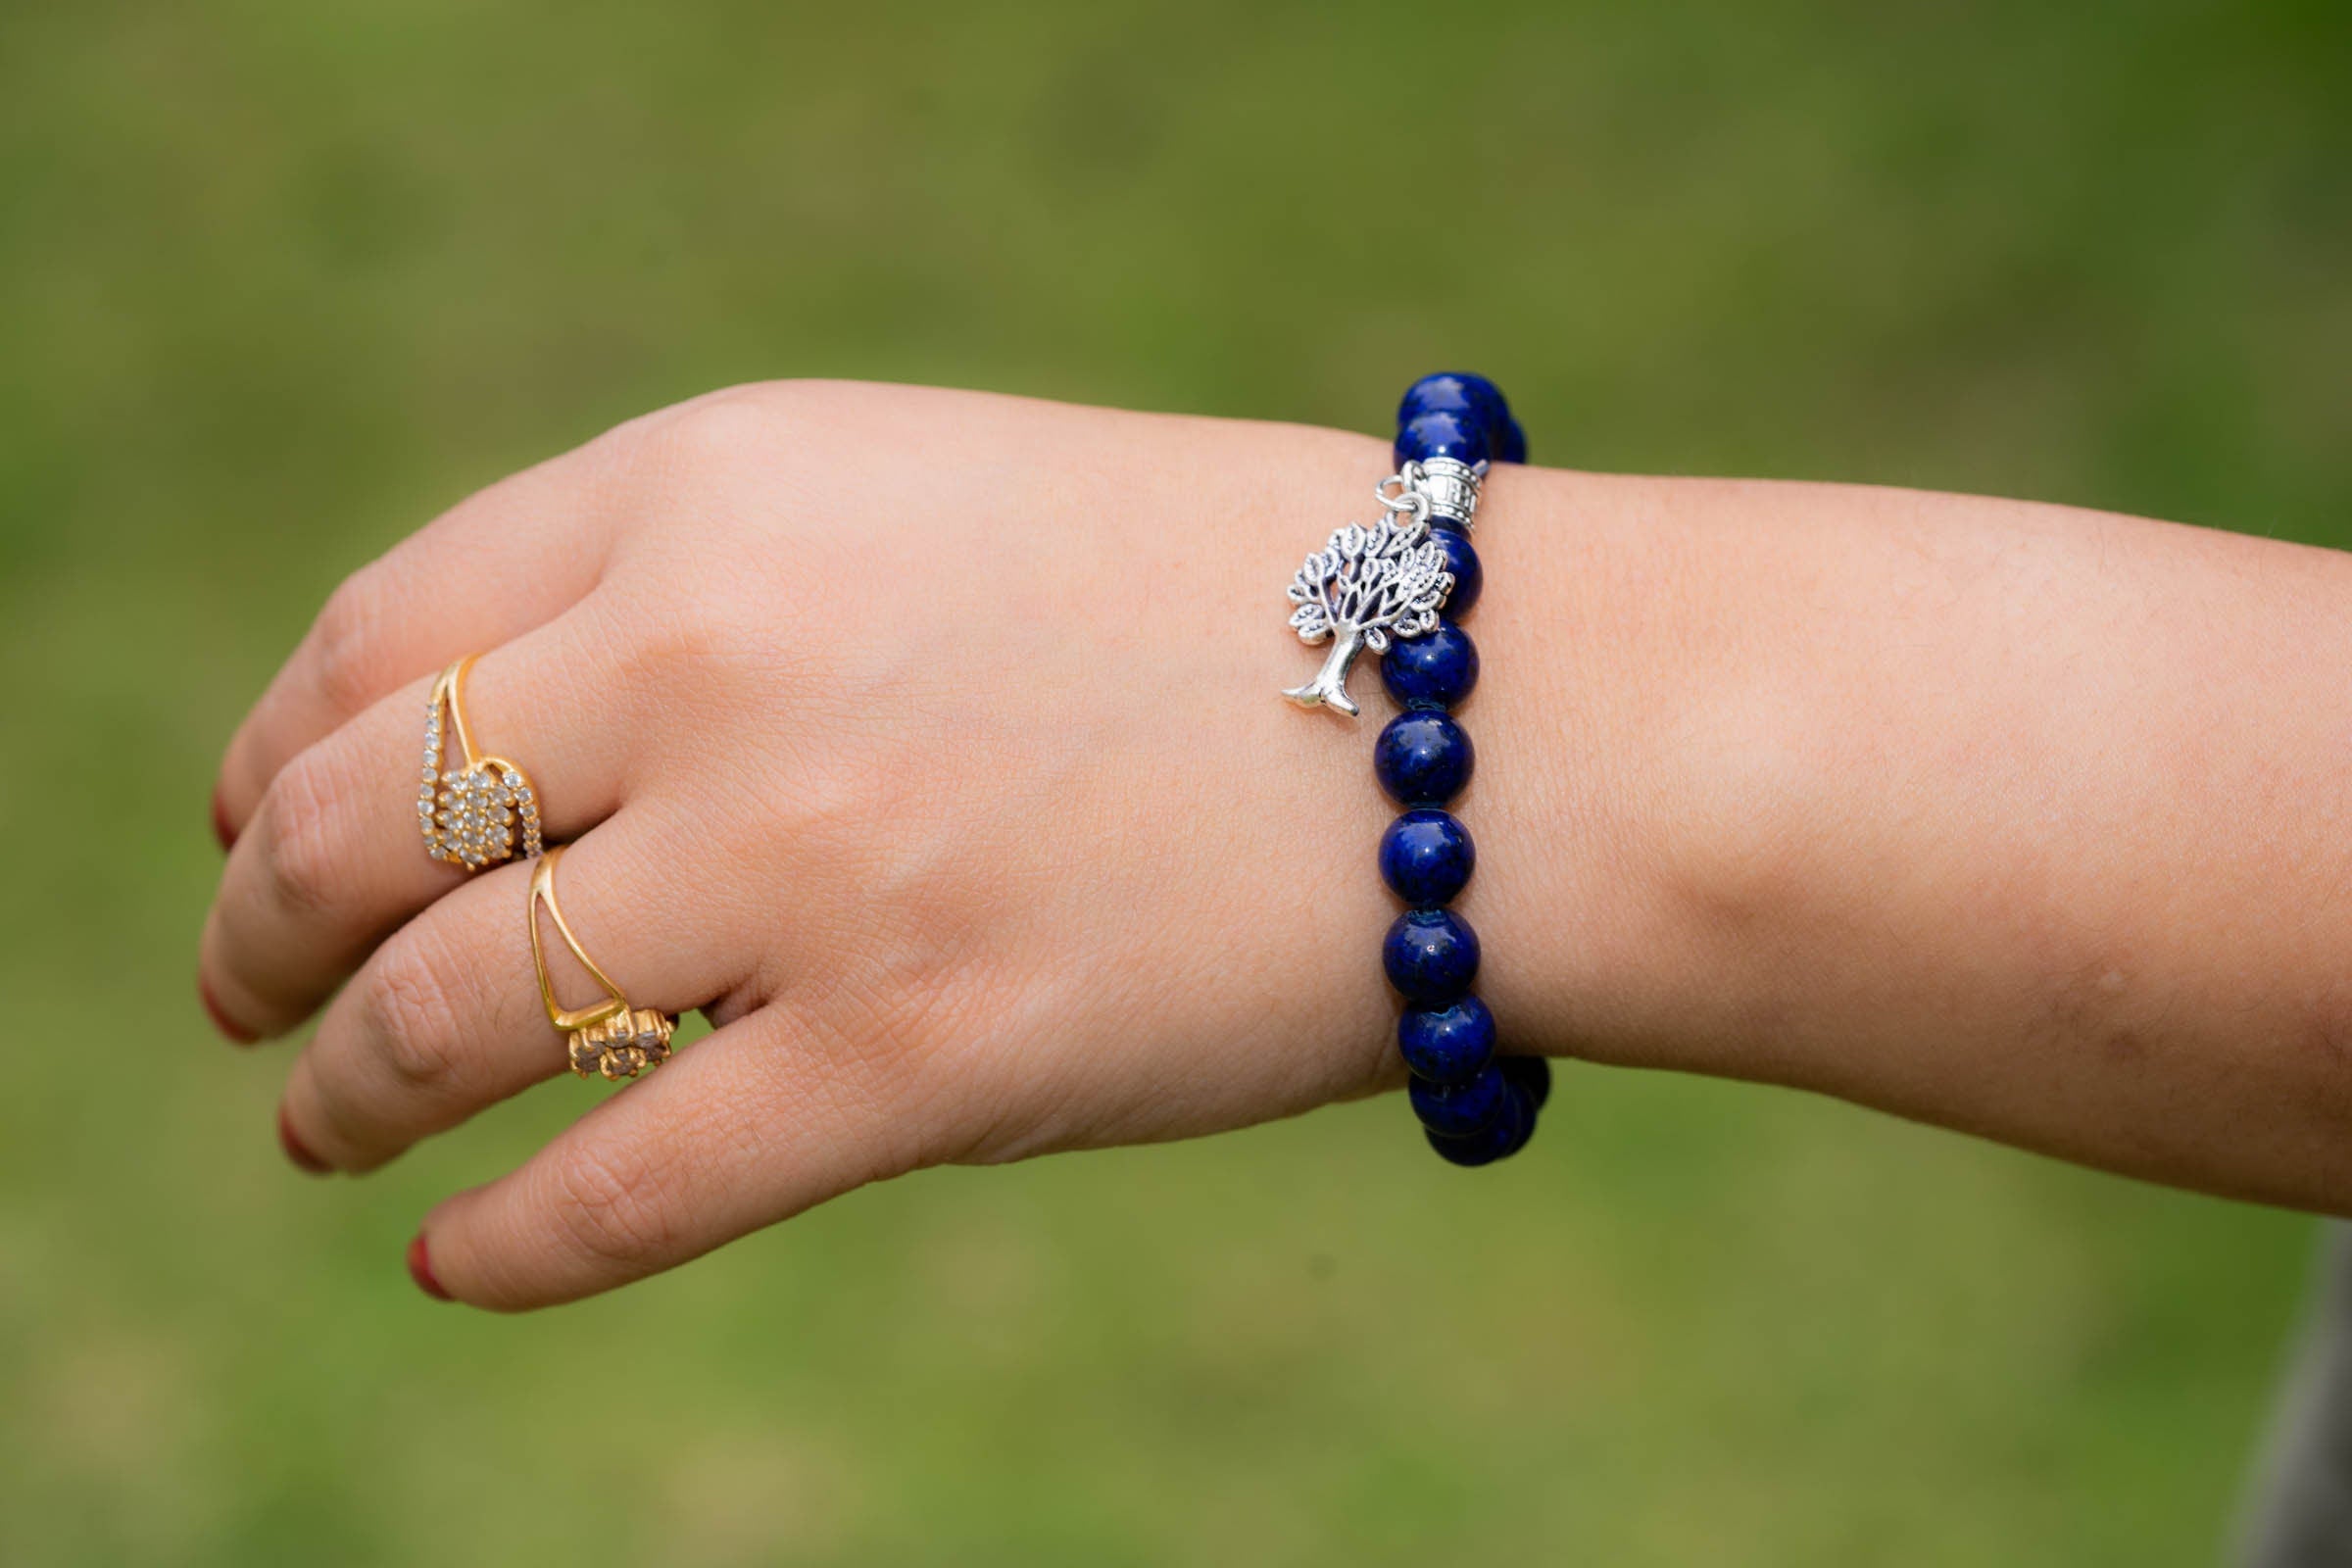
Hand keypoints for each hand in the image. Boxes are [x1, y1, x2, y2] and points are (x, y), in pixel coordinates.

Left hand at [200, 382, 1576, 1308]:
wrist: (1488, 711)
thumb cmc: (1215, 595)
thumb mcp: (918, 503)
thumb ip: (704, 588)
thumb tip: (505, 755)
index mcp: (721, 487)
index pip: (382, 632)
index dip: (279, 751)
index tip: (259, 825)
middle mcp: (723, 659)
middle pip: (359, 823)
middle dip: (256, 928)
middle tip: (242, 993)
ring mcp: (810, 868)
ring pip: (446, 1015)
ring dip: (338, 1086)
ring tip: (316, 1126)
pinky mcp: (915, 1061)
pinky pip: (620, 1188)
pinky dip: (503, 1245)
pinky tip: (455, 1260)